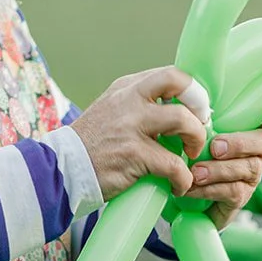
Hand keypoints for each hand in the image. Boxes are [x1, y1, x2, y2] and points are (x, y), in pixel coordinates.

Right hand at [68, 67, 208, 199]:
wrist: (62, 169)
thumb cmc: (92, 145)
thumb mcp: (112, 110)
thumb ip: (139, 104)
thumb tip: (178, 109)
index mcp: (127, 87)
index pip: (171, 74)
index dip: (192, 92)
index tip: (196, 112)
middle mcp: (130, 100)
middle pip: (180, 85)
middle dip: (200, 108)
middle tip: (198, 129)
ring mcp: (131, 126)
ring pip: (183, 120)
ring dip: (196, 141)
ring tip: (190, 157)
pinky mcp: (133, 154)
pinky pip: (174, 165)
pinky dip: (183, 179)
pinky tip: (179, 186)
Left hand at [185, 98, 261, 229]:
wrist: (188, 195)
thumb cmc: (195, 154)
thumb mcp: (199, 133)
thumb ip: (204, 121)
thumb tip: (194, 111)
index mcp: (251, 127)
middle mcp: (258, 150)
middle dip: (240, 144)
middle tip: (214, 148)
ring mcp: (253, 174)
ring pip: (248, 168)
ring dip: (219, 170)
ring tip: (196, 172)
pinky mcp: (242, 196)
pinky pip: (233, 191)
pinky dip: (209, 189)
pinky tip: (192, 187)